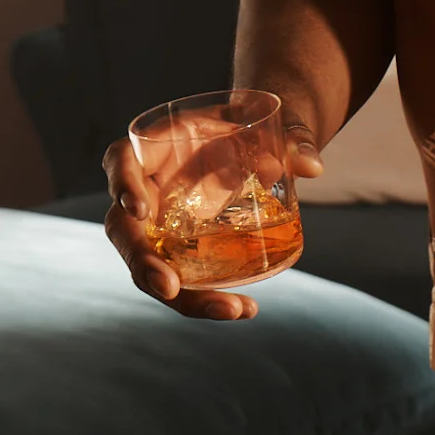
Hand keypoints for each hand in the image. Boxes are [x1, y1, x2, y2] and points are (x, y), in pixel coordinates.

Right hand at [101, 112, 324, 321]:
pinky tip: (243, 308)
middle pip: (126, 230)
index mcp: (154, 147)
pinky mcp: (178, 248)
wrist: (251, 143)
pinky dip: (207, 297)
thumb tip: (313, 166)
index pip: (120, 160)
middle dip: (142, 263)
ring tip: (231, 309)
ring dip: (184, 295)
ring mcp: (159, 223)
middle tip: (169, 288)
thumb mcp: (266, 125)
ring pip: (152, 266)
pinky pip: (183, 278)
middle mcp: (147, 188)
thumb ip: (292, 139)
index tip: (139, 210)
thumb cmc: (246, 126)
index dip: (123, 184)